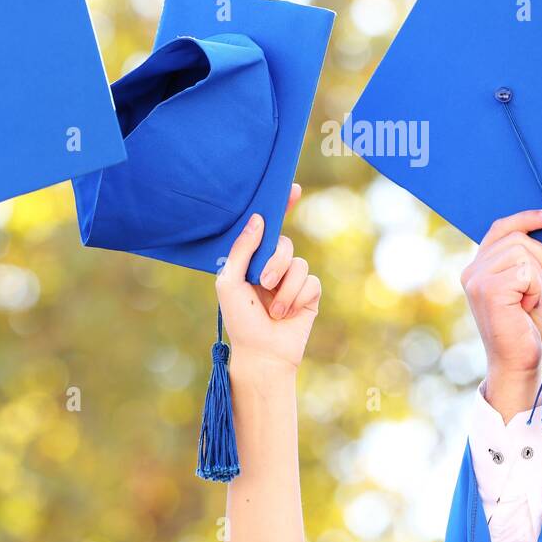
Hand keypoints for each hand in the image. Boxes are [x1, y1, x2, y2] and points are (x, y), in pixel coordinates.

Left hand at [216, 185, 320, 382]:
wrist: (262, 354)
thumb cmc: (240, 320)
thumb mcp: (230, 281)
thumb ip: (242, 250)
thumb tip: (259, 219)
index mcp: (253, 260)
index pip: (269, 228)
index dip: (281, 206)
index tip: (291, 188)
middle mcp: (274, 267)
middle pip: (285, 244)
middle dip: (275, 262)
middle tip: (263, 282)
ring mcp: (292, 281)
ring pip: (299, 264)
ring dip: (284, 288)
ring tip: (274, 310)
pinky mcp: (309, 295)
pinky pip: (311, 282)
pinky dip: (297, 298)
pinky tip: (288, 315)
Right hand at [460, 209, 541, 420]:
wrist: (519, 363)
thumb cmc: (527, 327)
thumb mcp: (528, 286)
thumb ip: (527, 260)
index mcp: (478, 268)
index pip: (500, 229)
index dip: (525, 219)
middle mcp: (472, 271)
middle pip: (517, 238)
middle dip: (540, 260)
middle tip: (536, 289)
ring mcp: (477, 280)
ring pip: (523, 253)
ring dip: (537, 278)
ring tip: (528, 301)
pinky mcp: (488, 291)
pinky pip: (525, 272)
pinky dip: (535, 290)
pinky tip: (526, 308)